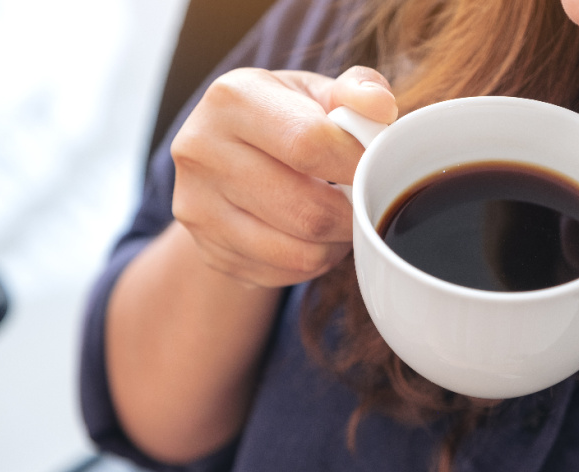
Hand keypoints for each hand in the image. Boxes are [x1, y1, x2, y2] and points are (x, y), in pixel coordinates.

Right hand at [170, 66, 397, 288]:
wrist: (219, 158)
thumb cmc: (282, 120)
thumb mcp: (314, 93)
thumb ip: (355, 92)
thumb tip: (380, 107)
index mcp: (233, 99)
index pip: (310, 143)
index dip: (357, 164)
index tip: (377, 169)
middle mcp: (202, 151)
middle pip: (307, 210)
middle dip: (352, 214)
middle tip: (365, 202)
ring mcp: (198, 207)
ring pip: (300, 252)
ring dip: (336, 243)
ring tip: (341, 218)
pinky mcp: (209, 251)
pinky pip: (285, 273)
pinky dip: (313, 261)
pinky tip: (313, 236)